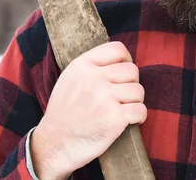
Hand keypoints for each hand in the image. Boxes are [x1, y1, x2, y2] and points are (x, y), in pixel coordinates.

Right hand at [30, 42, 146, 179]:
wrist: (54, 146)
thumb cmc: (65, 113)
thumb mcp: (70, 79)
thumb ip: (92, 66)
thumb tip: (121, 59)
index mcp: (82, 65)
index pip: (117, 49)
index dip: (126, 60)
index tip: (123, 74)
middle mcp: (93, 78)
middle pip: (132, 70)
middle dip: (131, 84)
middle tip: (121, 97)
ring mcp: (104, 97)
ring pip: (138, 90)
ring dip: (135, 101)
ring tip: (123, 110)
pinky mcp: (114, 118)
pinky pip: (141, 110)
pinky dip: (139, 117)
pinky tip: (130, 121)